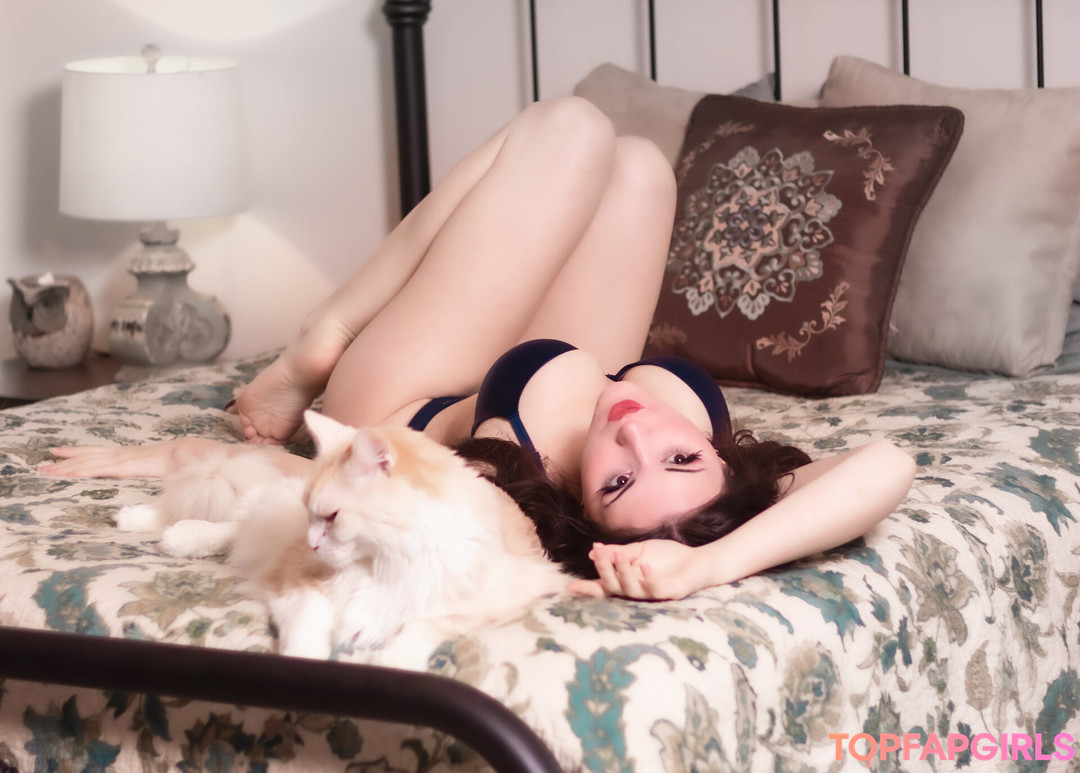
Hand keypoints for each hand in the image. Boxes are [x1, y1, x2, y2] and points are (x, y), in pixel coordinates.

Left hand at [38, 440, 193, 478]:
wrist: (192, 454)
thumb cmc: (182, 463)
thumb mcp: (164, 468)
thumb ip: (157, 472)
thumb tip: (157, 477)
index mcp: (131, 455)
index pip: (99, 452)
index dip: (79, 452)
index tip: (60, 453)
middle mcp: (122, 454)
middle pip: (87, 455)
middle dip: (65, 460)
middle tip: (42, 465)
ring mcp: (122, 459)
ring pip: (87, 461)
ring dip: (64, 466)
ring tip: (45, 470)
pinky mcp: (124, 467)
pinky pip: (97, 469)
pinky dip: (79, 470)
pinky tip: (65, 473)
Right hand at [566, 540, 708, 600]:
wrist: (698, 560)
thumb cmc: (668, 557)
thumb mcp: (639, 550)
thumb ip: (618, 552)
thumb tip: (595, 550)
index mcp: (627, 582)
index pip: (603, 586)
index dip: (587, 588)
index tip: (568, 589)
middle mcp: (636, 593)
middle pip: (612, 587)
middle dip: (604, 570)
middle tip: (599, 554)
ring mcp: (651, 596)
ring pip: (629, 589)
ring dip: (622, 572)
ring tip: (621, 555)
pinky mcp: (667, 594)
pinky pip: (653, 589)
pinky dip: (647, 577)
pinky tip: (644, 565)